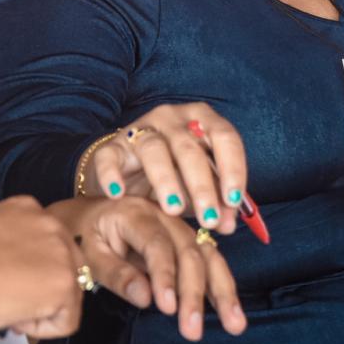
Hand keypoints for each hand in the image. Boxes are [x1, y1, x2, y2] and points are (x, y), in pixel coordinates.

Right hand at [0, 196, 83, 337]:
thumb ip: (11, 243)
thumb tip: (19, 270)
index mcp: (28, 207)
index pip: (49, 246)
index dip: (30, 271)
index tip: (7, 281)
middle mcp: (51, 222)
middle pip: (67, 267)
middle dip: (43, 289)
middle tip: (10, 299)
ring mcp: (62, 251)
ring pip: (68, 295)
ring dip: (41, 309)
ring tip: (8, 307)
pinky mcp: (64, 283)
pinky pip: (67, 321)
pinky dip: (43, 329)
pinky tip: (15, 317)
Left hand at [50, 197, 246, 341]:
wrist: (88, 216)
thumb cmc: (87, 236)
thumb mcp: (90, 254)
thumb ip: (116, 275)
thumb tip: (145, 297)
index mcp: (135, 212)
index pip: (156, 245)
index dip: (164, 276)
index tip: (167, 307)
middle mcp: (164, 215)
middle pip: (188, 251)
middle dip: (194, 293)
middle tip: (192, 329)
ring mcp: (179, 225)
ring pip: (207, 256)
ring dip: (222, 291)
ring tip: (234, 324)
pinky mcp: (188, 238)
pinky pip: (210, 260)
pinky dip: (222, 285)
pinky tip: (232, 310)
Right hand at [82, 103, 246, 234]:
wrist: (129, 172)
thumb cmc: (175, 176)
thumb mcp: (200, 188)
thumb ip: (218, 204)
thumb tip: (228, 225)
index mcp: (201, 121)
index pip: (224, 137)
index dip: (232, 168)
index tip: (233, 201)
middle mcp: (172, 118)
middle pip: (189, 147)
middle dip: (202, 185)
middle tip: (209, 219)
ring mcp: (139, 128)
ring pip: (153, 148)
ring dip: (166, 180)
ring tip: (174, 210)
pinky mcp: (112, 146)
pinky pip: (109, 157)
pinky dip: (112, 174)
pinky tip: (118, 194)